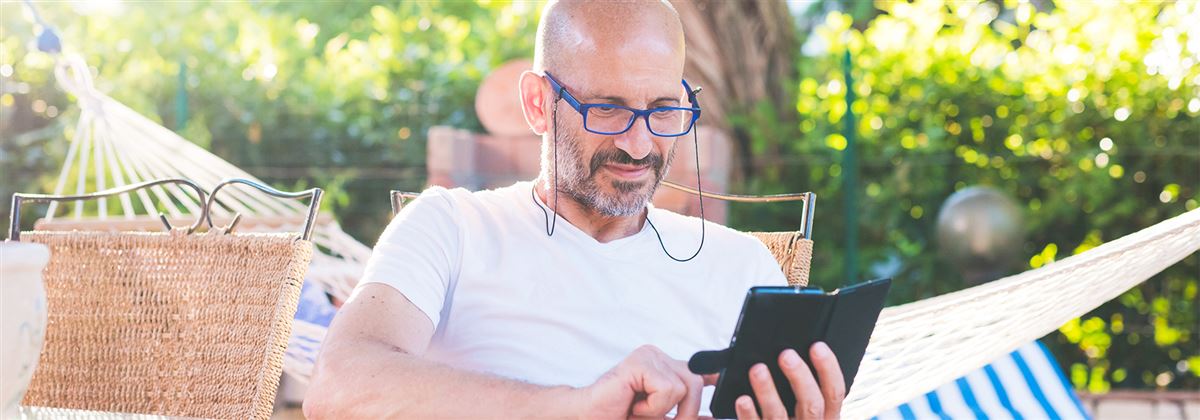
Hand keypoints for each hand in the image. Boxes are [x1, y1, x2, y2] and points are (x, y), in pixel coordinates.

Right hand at [579, 345, 707, 419]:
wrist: (588, 418)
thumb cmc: (619, 418)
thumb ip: (685, 417)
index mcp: (665, 370)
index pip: (700, 369)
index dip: (717, 375)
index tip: (728, 380)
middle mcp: (659, 358)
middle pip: (697, 382)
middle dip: (687, 413)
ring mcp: (649, 356)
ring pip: (686, 386)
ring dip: (665, 411)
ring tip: (641, 412)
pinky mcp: (640, 361)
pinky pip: (667, 388)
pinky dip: (653, 407)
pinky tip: (633, 405)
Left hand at [735, 342, 844, 419]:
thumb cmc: (788, 418)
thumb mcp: (804, 408)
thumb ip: (802, 386)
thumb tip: (789, 353)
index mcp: (824, 417)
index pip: (835, 394)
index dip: (829, 369)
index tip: (817, 347)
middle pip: (812, 405)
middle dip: (800, 377)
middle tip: (786, 355)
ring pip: (779, 415)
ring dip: (768, 391)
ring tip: (758, 370)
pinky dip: (748, 413)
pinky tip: (743, 399)